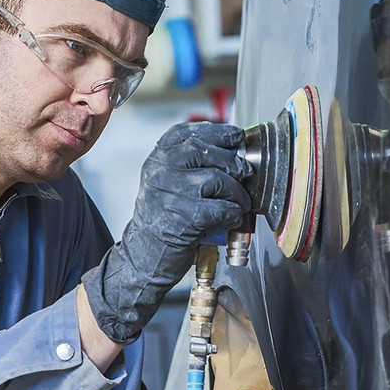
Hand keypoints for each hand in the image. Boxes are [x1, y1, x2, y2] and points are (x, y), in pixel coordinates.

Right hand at [81, 121, 251, 343]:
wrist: (143, 258)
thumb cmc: (162, 222)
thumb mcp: (167, 186)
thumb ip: (190, 168)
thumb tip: (233, 157)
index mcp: (157, 159)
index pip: (188, 133)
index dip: (217, 132)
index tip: (236, 136)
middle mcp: (160, 171)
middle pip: (205, 151)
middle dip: (233, 162)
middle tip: (246, 173)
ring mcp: (169, 193)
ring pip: (217, 179)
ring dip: (237, 193)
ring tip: (241, 204)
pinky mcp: (183, 217)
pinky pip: (221, 209)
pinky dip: (233, 214)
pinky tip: (233, 219)